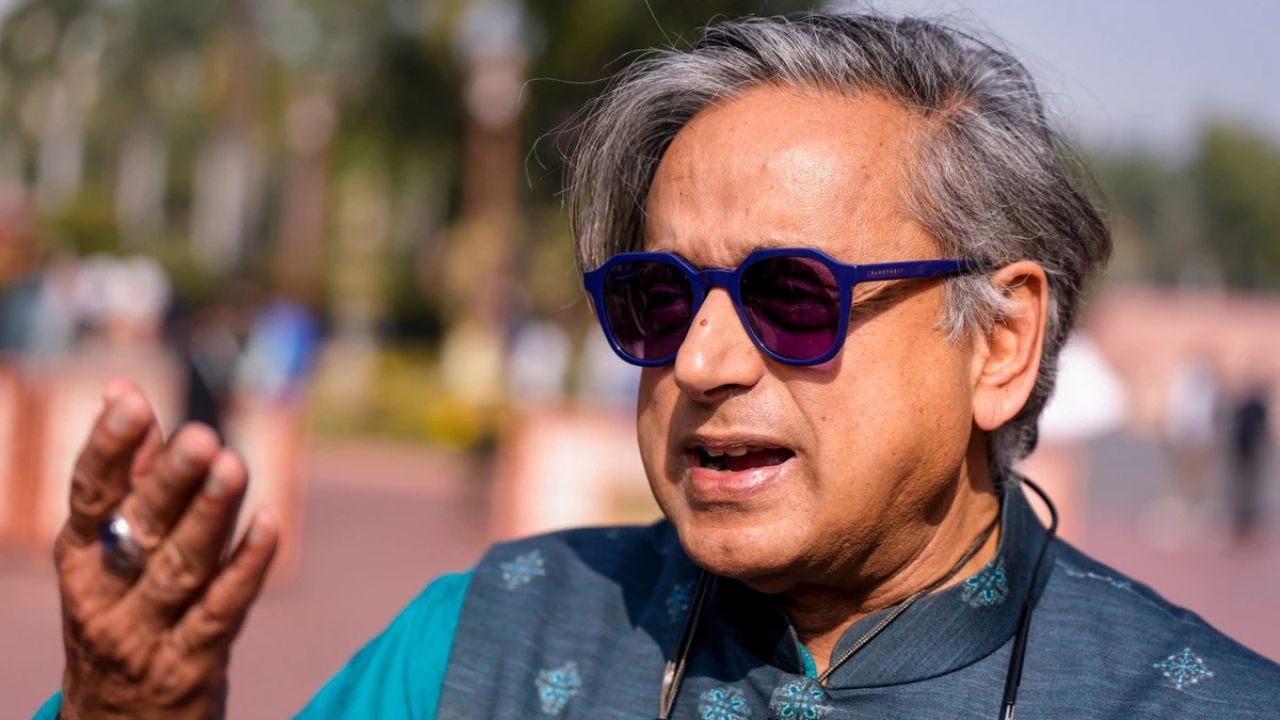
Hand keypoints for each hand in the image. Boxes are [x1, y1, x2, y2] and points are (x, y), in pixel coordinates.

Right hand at [53, 380, 278, 719]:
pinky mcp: (191, 666)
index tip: (132, 401)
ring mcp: (146, 635)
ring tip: (235, 466)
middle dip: (168, 482)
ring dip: (210, 517)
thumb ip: (125, 474)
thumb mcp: (109, 553)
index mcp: (80, 560)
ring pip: (181, 569)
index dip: (107, 449)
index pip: (88, 498)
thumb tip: (122, 388)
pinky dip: (246, 566)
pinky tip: (270, 523)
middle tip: (202, 437)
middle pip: (139, 531)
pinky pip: (221, 610)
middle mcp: (103, 598)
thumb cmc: (121, 615)